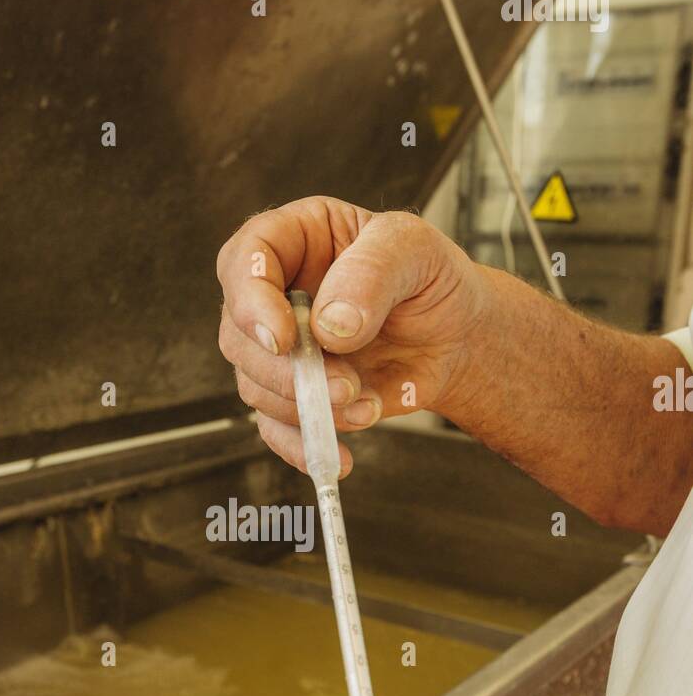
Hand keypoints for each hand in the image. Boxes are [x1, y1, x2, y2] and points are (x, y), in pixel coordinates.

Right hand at [216, 196, 490, 474]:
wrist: (456, 337)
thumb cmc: (432, 279)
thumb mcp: (416, 249)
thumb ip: (373, 272)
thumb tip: (330, 325)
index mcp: (294, 240)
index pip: (243, 261)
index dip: (250, 301)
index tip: (283, 338)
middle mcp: (275, 295)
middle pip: (239, 335)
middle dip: (286, 370)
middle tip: (343, 384)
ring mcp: (281, 349)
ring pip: (254, 385)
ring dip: (304, 405)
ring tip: (362, 404)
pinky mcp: (296, 394)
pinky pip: (277, 428)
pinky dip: (304, 445)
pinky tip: (339, 455)